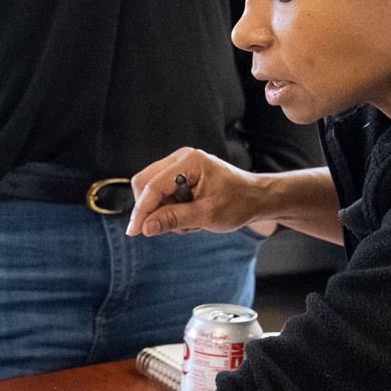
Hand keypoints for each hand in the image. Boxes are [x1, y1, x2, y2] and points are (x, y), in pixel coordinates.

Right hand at [126, 148, 264, 236]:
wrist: (256, 197)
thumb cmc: (238, 203)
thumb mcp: (207, 215)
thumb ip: (174, 219)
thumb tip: (146, 227)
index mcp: (189, 161)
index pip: (153, 186)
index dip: (141, 210)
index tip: (134, 232)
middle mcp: (180, 158)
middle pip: (145, 183)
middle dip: (152, 209)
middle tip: (172, 227)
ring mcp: (179, 165)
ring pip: (151, 190)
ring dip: (163, 211)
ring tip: (190, 221)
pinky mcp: (179, 174)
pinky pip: (161, 192)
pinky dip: (170, 208)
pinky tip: (189, 214)